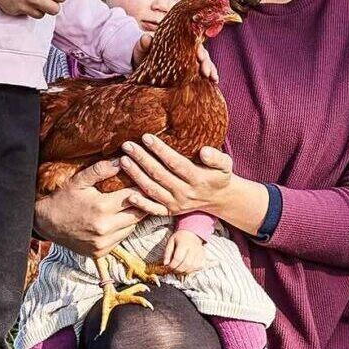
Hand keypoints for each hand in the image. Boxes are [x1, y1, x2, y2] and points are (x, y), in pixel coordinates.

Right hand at [34, 160, 164, 256]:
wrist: (46, 224)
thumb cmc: (63, 199)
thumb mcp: (78, 181)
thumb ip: (100, 170)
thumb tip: (122, 160)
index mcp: (101, 207)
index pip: (134, 196)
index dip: (141, 188)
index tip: (144, 182)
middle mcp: (105, 228)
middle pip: (138, 214)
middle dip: (142, 203)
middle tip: (144, 194)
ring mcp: (103, 243)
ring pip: (131, 228)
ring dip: (133, 217)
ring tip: (132, 206)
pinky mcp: (101, 253)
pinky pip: (120, 239)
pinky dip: (122, 229)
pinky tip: (117, 220)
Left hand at [119, 136, 237, 216]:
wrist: (219, 199)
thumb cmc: (219, 175)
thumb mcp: (225, 164)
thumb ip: (216, 157)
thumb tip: (204, 151)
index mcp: (198, 179)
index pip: (175, 163)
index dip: (160, 150)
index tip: (146, 137)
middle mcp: (185, 193)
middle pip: (159, 175)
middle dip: (142, 159)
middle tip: (127, 145)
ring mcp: (176, 204)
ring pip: (152, 190)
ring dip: (136, 176)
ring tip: (123, 160)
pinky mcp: (170, 212)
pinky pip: (153, 210)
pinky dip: (141, 204)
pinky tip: (128, 194)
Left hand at [131, 37, 218, 77]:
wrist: (142, 66)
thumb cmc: (143, 54)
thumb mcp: (142, 49)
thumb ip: (144, 44)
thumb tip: (146, 38)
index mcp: (177, 41)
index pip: (191, 42)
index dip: (197, 49)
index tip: (199, 57)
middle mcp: (186, 49)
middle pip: (201, 52)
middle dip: (206, 62)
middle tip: (205, 72)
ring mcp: (189, 59)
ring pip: (204, 61)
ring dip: (210, 69)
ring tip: (213, 78)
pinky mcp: (190, 70)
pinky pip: (202, 71)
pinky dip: (210, 75)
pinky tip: (215, 81)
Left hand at [158, 228, 207, 276]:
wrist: (191, 233)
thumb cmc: (179, 238)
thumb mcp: (170, 242)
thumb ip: (167, 253)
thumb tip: (166, 264)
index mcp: (184, 243)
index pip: (178, 258)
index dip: (172, 266)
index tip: (168, 267)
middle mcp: (193, 248)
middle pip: (186, 264)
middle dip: (178, 270)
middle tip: (173, 270)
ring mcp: (200, 252)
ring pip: (193, 267)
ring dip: (184, 272)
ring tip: (178, 270)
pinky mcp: (203, 256)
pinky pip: (199, 267)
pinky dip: (192, 270)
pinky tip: (186, 268)